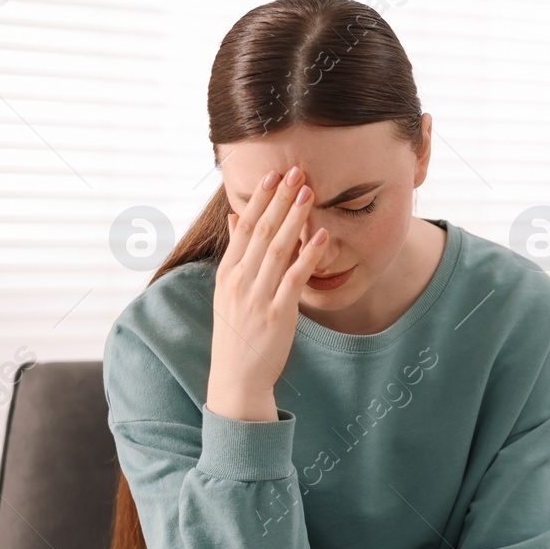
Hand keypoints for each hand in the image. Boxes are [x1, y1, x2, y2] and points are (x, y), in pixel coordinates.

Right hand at [208, 165, 328, 420]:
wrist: (237, 376)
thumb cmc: (237, 332)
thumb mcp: (229, 291)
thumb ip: (236, 253)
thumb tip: (235, 217)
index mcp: (228, 273)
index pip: (244, 227)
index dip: (260, 199)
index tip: (274, 174)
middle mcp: (240, 281)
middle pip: (261, 231)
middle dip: (280, 200)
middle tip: (296, 172)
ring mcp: (257, 297)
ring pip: (278, 250)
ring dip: (295, 219)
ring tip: (309, 193)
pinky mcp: (277, 314)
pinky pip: (294, 279)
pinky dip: (308, 255)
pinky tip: (321, 236)